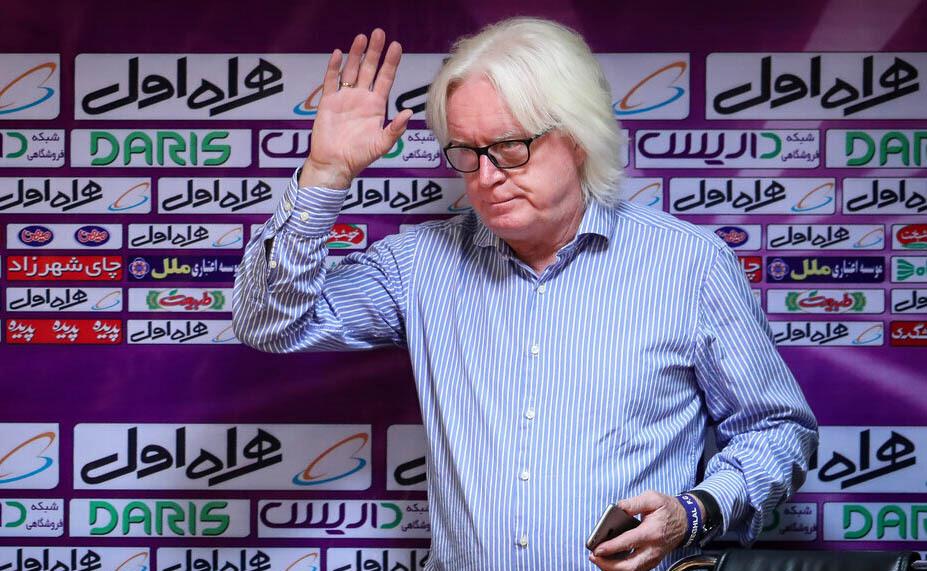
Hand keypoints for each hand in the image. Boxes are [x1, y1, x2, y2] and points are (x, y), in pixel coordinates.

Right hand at [299, 29, 413, 188]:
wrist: (335, 164)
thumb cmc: (359, 157)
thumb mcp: (382, 144)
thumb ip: (395, 129)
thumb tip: (408, 112)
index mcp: (376, 106)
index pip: (386, 79)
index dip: (391, 63)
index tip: (396, 46)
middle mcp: (361, 98)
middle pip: (369, 69)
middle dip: (375, 51)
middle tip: (379, 33)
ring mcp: (344, 98)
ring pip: (351, 70)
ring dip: (356, 54)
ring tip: (361, 37)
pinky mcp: (328, 102)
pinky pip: (331, 81)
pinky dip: (334, 67)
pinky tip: (338, 53)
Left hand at [588, 491, 690, 570]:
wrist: (686, 521)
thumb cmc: (668, 508)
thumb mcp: (652, 498)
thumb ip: (633, 503)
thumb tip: (616, 507)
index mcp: (651, 532)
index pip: (628, 543)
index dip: (611, 547)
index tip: (597, 549)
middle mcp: (653, 549)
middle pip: (630, 566)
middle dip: (609, 565)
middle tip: (594, 557)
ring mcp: (654, 557)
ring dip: (613, 569)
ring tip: (598, 560)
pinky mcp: (653, 561)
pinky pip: (636, 569)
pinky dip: (622, 568)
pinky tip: (610, 561)